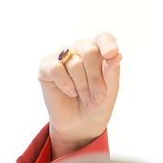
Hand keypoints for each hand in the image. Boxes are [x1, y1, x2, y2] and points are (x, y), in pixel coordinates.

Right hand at [37, 32, 121, 157]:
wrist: (81, 124)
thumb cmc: (97, 104)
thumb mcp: (110, 90)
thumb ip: (112, 72)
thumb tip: (116, 55)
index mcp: (99, 51)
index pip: (103, 38)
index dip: (107, 44)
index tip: (111, 55)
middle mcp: (80, 49)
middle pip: (89, 51)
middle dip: (96, 78)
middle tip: (98, 97)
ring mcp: (62, 56)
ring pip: (74, 63)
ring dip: (83, 86)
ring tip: (87, 99)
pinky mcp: (46, 66)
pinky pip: (56, 68)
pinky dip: (65, 83)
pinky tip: (70, 92)